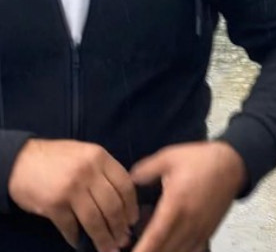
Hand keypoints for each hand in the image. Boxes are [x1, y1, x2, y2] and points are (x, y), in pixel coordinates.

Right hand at [8, 138, 138, 251]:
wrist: (20, 161)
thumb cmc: (57, 158)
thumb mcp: (86, 154)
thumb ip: (104, 172)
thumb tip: (123, 203)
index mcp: (100, 158)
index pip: (125, 186)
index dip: (132, 207)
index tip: (133, 220)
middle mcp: (88, 172)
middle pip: (113, 206)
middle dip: (119, 227)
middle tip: (122, 239)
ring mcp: (71, 189)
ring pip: (95, 220)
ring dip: (103, 238)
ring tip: (108, 248)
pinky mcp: (53, 204)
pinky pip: (71, 226)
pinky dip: (77, 237)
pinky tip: (80, 242)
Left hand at [129, 142, 245, 251]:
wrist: (233, 163)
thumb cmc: (202, 160)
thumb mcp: (169, 157)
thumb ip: (144, 170)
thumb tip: (128, 181)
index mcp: (176, 204)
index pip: (155, 236)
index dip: (142, 250)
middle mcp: (189, 221)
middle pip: (164, 250)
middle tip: (130, 249)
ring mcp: (200, 229)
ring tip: (149, 246)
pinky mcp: (208, 231)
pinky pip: (191, 250)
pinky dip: (178, 251)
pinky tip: (169, 246)